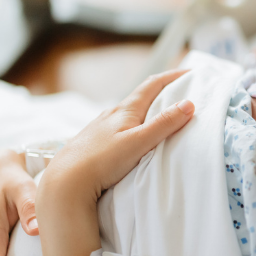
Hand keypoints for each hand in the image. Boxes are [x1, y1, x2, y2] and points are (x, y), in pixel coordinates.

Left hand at [39, 70, 193, 201]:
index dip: (173, 76)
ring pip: (129, 114)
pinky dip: (134, 127)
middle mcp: (111, 115)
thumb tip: (188, 104)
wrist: (64, 182)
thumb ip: (163, 124)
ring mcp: (100, 129)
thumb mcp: (138, 142)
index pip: (152, 85)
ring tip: (161, 117)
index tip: (191, 73)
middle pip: (141, 97)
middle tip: (181, 93)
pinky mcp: (94, 144)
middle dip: (162, 92)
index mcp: (125, 110)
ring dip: (148, 111)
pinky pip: (120, 129)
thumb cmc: (100, 161)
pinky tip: (134, 139)